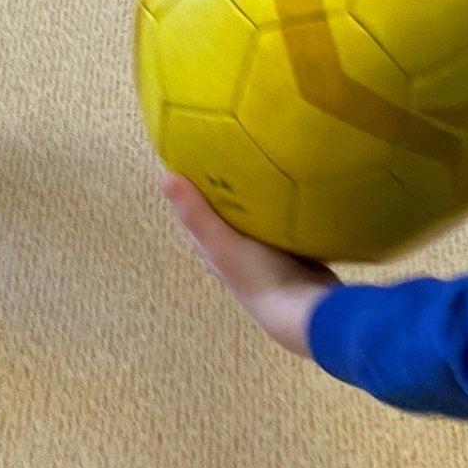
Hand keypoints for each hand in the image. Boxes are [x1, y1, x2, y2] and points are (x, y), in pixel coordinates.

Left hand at [161, 175, 338, 356]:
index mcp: (213, 252)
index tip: (197, 163)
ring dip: (251, 202)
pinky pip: (279, 226)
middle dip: (223, 193)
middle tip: (230, 158)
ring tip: (257, 165)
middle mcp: (234, 255)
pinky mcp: (290, 254)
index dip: (192, 194)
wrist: (303, 309)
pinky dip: (277, 210)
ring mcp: (263, 256)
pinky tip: (285, 191)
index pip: (195, 220)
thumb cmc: (256, 275)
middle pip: (223, 219)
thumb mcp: (221, 242)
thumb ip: (196, 213)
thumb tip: (164, 178)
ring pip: (251, 222)